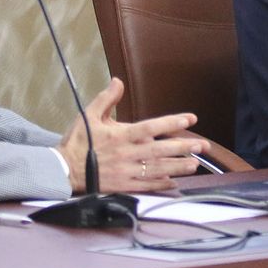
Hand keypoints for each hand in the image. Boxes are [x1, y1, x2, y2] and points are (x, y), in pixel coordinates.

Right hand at [57, 78, 207, 192]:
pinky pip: (147, 186)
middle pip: (161, 150)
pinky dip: (162, 184)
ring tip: (195, 164)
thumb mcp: (88, 115)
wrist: (64, 170)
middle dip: (183, 147)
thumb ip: (106, 98)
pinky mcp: (124, 186)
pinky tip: (175, 183)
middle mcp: (127, 153)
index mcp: (121, 135)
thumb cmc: (78, 142)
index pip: (152, 127)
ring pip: (158, 169)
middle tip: (203, 146)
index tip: (190, 119)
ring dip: (178, 167)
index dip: (172, 123)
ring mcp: (127, 171)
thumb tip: (118, 81)